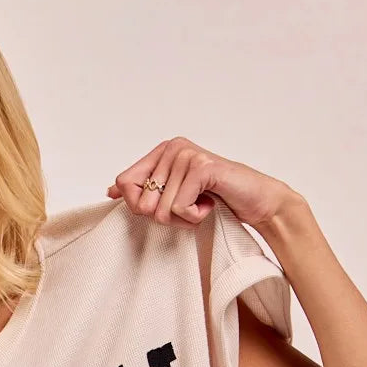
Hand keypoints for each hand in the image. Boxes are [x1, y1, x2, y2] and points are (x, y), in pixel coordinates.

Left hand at [106, 136, 292, 230]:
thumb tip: (110, 191)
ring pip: (161, 210)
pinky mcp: (202, 167)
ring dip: (183, 219)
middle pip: (142, 203)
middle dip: (166, 217)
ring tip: (202, 204)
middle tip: (190, 206)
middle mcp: (173, 147)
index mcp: (162, 150)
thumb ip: (144, 189)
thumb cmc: (216, 198)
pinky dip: (195, 217)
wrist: (256, 201)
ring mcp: (187, 155)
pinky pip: (179, 208)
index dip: (137, 206)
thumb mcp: (174, 193)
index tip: (166, 206)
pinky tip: (210, 203)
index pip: (125, 183)